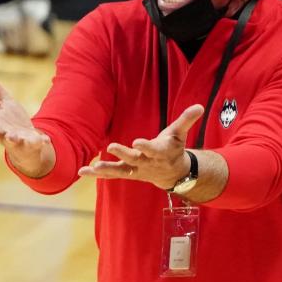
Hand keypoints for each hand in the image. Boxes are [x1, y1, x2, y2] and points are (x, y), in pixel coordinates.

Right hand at [0, 66, 54, 177]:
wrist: (27, 146)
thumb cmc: (10, 121)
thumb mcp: (3, 101)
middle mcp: (2, 132)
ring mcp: (16, 140)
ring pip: (11, 141)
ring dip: (12, 138)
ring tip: (12, 136)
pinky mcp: (31, 145)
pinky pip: (35, 143)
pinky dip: (40, 141)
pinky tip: (46, 139)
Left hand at [78, 105, 203, 188]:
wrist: (173, 174)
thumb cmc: (174, 148)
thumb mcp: (180, 134)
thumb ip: (187, 119)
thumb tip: (200, 106)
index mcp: (160, 152)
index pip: (153, 149)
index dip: (146, 146)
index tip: (137, 142)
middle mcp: (147, 163)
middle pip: (134, 159)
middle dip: (123, 154)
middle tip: (112, 147)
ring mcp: (136, 170)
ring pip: (120, 171)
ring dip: (106, 169)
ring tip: (94, 167)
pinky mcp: (127, 173)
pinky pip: (111, 174)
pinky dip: (97, 174)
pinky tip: (82, 171)